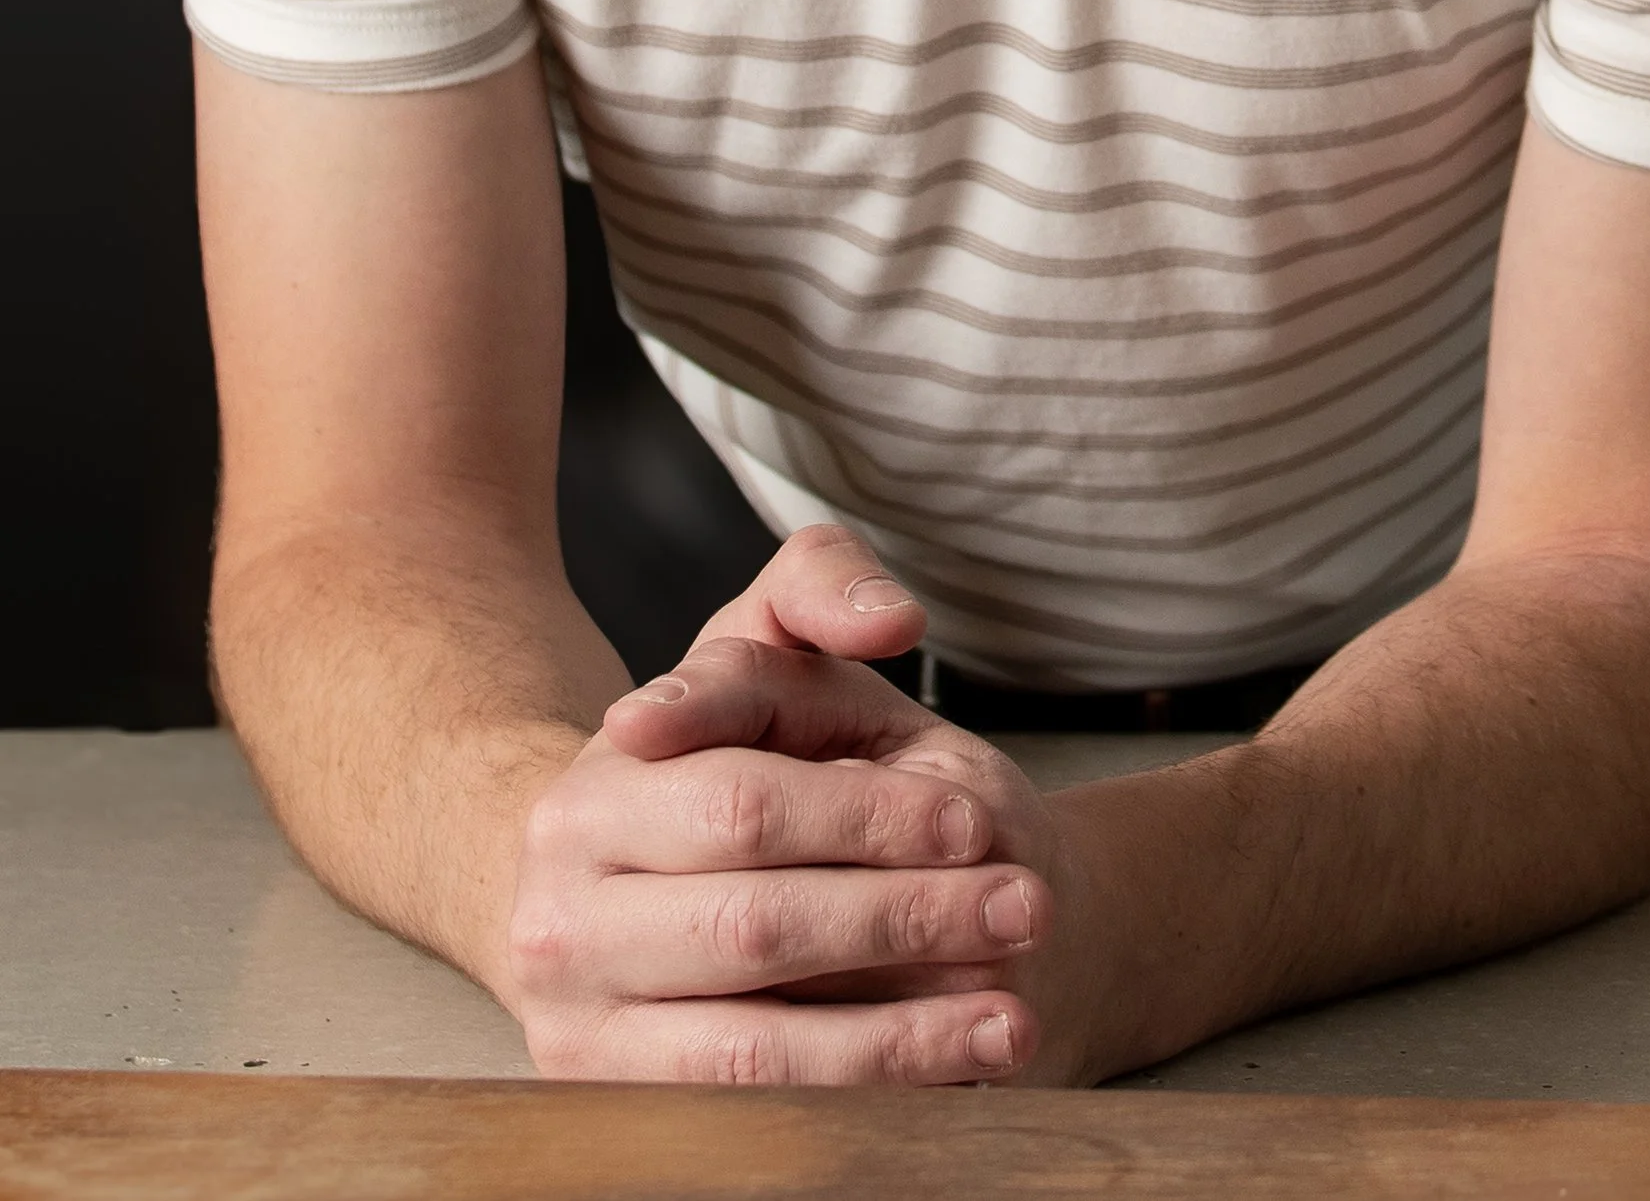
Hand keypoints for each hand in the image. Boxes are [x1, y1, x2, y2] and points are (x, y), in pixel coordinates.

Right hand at [505, 526, 1061, 1082]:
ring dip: (900, 1042)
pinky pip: (747, 1124)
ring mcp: (577, 1024)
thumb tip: (893, 617)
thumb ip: (821, 588)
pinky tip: (948, 1083)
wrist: (628, 899)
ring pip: (753, 1049)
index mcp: (596, 791)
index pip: (746, 803)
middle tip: (1025, 911)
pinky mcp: (611, 1112)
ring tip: (1011, 1020)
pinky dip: (857, 1106)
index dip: (872, 818)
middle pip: (756, 926)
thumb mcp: (766, 654)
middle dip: (906, 920)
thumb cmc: (735, 767)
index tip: (977, 822)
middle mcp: (560, 912)